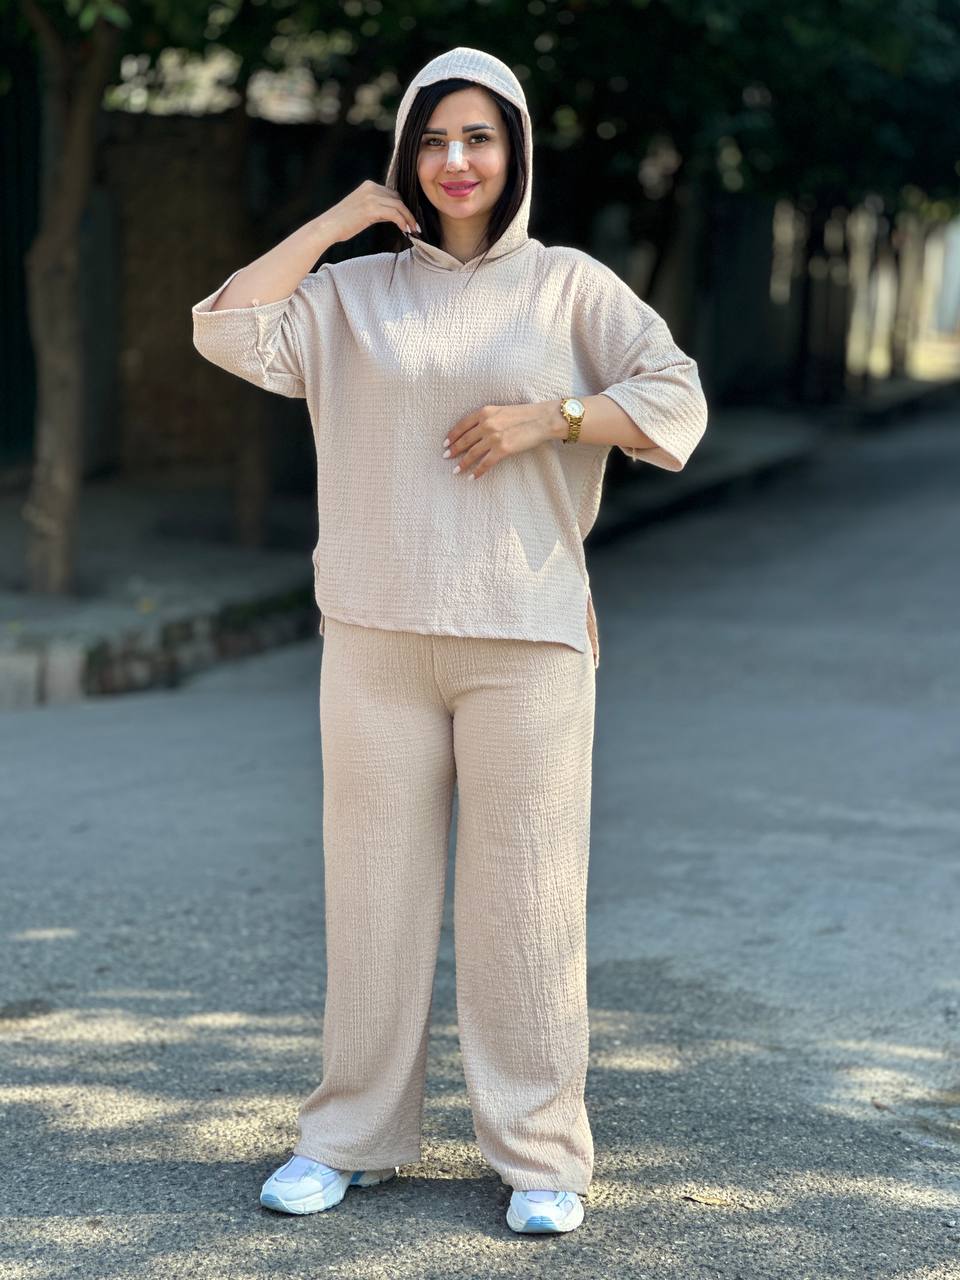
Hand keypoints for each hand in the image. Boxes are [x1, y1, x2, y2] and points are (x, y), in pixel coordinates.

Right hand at [319, 179, 420, 244]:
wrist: (328, 227)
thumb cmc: (343, 223)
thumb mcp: (362, 210)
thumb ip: (377, 209)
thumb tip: (394, 216)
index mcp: (369, 185)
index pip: (392, 194)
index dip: (403, 207)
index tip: (410, 219)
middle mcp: (371, 187)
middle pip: (398, 198)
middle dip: (408, 212)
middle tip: (415, 226)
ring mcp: (371, 197)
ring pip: (399, 205)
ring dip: (409, 219)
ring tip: (414, 230)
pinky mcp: (371, 208)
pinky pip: (394, 214)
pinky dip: (403, 222)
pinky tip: (406, 230)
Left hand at [443, 402, 561, 478]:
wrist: (542, 419)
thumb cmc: (525, 414)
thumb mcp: (502, 411)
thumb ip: (488, 418)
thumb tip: (477, 432)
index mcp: (485, 412)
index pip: (462, 425)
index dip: (452, 435)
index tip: (445, 443)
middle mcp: (486, 424)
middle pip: (465, 440)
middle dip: (453, 450)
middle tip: (445, 457)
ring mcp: (494, 437)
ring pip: (472, 453)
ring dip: (462, 463)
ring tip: (455, 470)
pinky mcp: (503, 449)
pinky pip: (486, 463)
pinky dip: (478, 472)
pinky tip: (472, 477)